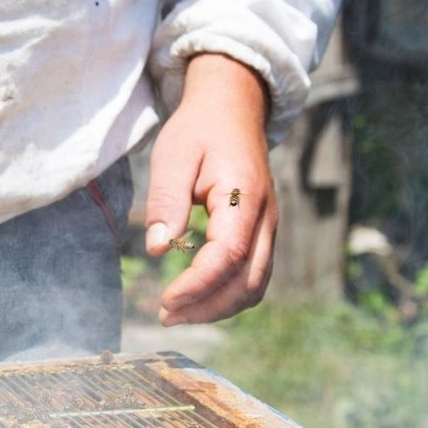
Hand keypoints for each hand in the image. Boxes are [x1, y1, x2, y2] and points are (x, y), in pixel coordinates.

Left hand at [144, 54, 278, 325]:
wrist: (232, 110)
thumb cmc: (200, 131)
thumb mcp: (174, 157)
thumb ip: (167, 202)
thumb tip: (158, 248)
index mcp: (245, 195)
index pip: (228, 254)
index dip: (198, 284)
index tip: (166, 300)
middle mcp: (266, 217)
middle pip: (249, 281)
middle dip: (208, 307)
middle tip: (166, 316)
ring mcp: (269, 228)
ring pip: (255, 285)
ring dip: (219, 308)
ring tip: (178, 314)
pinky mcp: (262, 234)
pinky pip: (254, 276)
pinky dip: (228, 296)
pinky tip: (197, 299)